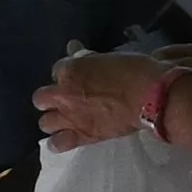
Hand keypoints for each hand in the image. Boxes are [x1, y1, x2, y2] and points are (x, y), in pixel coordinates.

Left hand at [36, 50, 167, 149]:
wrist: (150, 98)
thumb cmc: (134, 71)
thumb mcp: (108, 58)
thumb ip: (87, 58)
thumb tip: (74, 48)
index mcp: (71, 70)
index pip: (57, 70)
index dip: (67, 74)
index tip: (78, 76)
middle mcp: (64, 95)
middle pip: (40, 98)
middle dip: (51, 97)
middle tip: (66, 98)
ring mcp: (70, 117)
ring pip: (45, 122)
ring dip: (53, 120)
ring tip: (64, 119)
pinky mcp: (81, 136)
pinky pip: (58, 143)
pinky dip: (58, 142)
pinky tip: (62, 140)